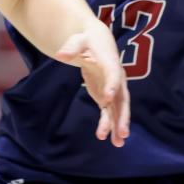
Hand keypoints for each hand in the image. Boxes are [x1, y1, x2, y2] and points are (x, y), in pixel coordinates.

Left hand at [56, 25, 130, 147]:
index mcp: (111, 63)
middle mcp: (116, 78)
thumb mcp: (78, 40)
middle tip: (123, 132)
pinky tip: (106, 137)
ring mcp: (112, 89)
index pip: (113, 75)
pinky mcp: (106, 96)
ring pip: (117, 109)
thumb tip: (60, 55)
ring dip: (118, 125)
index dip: (111, 85)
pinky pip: (108, 111)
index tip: (107, 98)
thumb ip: (71, 48)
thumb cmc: (87, 40)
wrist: (96, 42)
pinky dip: (108, 123)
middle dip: (123, 116)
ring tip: (118, 143)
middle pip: (122, 99)